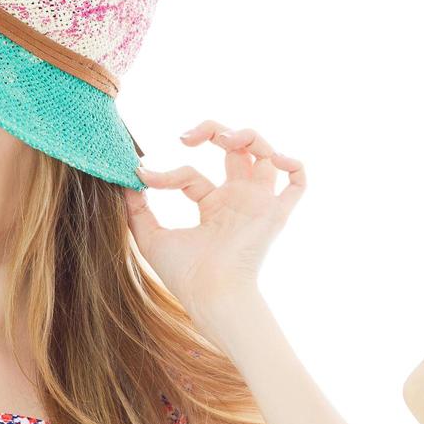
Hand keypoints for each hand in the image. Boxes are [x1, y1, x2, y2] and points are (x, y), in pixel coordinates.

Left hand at [129, 121, 304, 309]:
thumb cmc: (183, 275)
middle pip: (237, 149)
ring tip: (225, 138)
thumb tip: (125, 179)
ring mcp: (258, 204)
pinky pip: (298, 182)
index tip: (143, 175)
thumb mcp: (150, 237)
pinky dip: (292, 163)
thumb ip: (136, 209)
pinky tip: (271, 157)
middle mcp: (238, 200)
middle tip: (188, 136)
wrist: (210, 293)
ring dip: (248, 135)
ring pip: (266, 154)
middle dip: (214, 130)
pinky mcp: (276, 213)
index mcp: (212, 206)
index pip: (191, 174)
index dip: (167, 172)